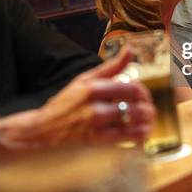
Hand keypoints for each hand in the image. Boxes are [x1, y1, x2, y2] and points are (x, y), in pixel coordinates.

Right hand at [0, 49, 154, 152]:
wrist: (43, 129)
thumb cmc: (66, 102)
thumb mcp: (84, 79)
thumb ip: (111, 67)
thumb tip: (130, 49)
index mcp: (93, 87)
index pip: (131, 87)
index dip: (143, 91)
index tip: (142, 94)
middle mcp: (95, 106)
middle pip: (135, 104)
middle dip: (147, 106)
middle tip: (148, 108)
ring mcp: (96, 125)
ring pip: (133, 122)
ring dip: (147, 122)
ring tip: (148, 121)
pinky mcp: (96, 141)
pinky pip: (126, 139)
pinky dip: (138, 136)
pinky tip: (141, 134)